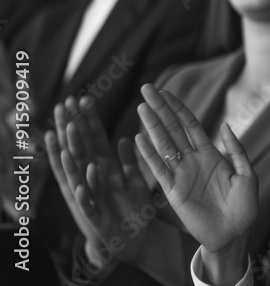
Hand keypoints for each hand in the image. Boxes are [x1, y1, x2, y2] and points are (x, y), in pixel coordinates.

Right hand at [44, 96, 152, 263]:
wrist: (136, 241)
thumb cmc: (133, 208)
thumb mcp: (133, 181)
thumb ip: (128, 162)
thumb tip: (124, 139)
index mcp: (104, 169)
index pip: (94, 140)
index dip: (87, 120)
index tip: (80, 98)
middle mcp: (93, 181)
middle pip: (80, 151)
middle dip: (71, 131)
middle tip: (62, 108)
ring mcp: (91, 198)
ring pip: (77, 175)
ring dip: (71, 159)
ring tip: (65, 140)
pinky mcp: (95, 218)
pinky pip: (88, 204)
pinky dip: (84, 194)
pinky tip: (79, 183)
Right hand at [133, 84, 256, 255]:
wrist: (234, 235)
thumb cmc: (244, 207)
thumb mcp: (246, 175)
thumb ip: (236, 151)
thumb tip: (225, 126)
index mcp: (210, 154)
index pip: (190, 125)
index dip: (177, 107)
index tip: (164, 91)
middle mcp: (192, 161)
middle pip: (172, 129)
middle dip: (160, 109)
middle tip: (146, 89)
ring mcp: (181, 175)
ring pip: (163, 145)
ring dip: (152, 126)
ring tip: (142, 107)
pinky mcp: (173, 192)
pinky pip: (158, 170)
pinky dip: (149, 155)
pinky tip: (138, 139)